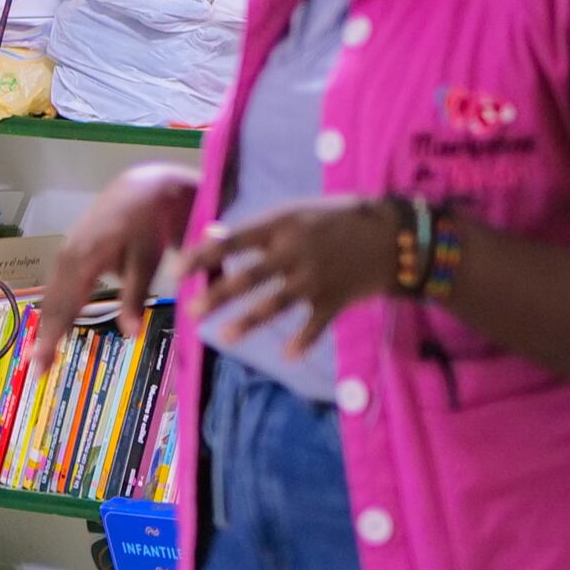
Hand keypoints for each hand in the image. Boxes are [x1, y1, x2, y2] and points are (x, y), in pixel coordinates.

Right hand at [32, 165, 196, 372]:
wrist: (145, 187)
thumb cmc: (151, 224)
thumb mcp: (149, 258)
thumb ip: (136, 296)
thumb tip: (131, 335)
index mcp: (84, 259)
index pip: (64, 308)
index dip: (51, 339)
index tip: (42, 366)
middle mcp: (68, 257)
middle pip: (52, 305)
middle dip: (43, 339)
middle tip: (36, 372)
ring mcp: (66, 253)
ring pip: (52, 296)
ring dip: (45, 327)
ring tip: (38, 357)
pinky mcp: (70, 252)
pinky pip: (57, 285)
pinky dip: (53, 309)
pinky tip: (52, 328)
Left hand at [181, 196, 402, 355]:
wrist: (393, 236)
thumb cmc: (336, 220)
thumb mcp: (296, 213)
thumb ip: (257, 229)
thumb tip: (213, 236)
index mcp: (281, 227)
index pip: (233, 242)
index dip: (203, 255)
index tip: (176, 270)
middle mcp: (295, 253)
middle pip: (249, 277)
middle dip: (218, 296)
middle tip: (190, 312)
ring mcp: (315, 278)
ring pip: (275, 303)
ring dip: (248, 321)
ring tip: (223, 337)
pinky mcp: (334, 299)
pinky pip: (315, 324)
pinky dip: (302, 341)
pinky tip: (286, 356)